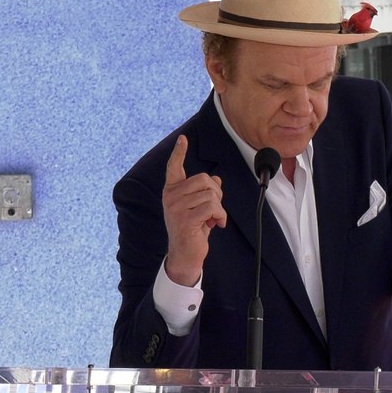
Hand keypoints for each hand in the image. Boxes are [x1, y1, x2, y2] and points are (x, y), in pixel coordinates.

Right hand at [162, 135, 225, 285]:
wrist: (186, 254)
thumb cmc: (193, 229)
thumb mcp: (200, 208)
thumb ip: (205, 192)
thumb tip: (216, 178)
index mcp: (172, 191)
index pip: (173, 167)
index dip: (178, 152)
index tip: (183, 138)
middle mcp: (171, 196)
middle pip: (204, 179)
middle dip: (217, 193)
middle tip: (214, 209)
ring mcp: (176, 207)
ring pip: (211, 194)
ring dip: (219, 208)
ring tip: (212, 220)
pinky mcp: (185, 219)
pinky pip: (212, 207)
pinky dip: (220, 216)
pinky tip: (216, 225)